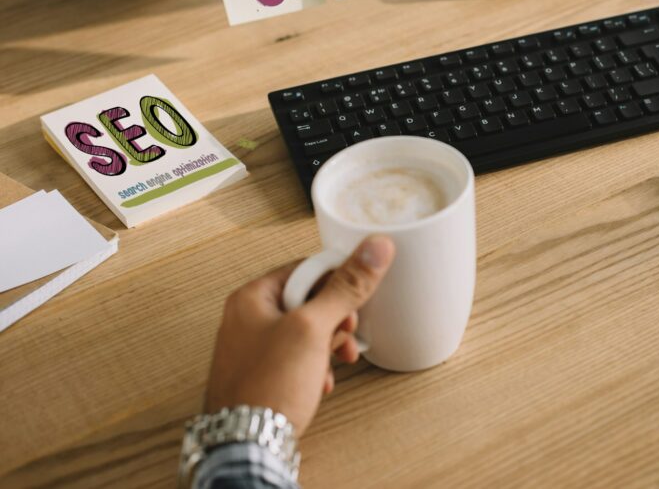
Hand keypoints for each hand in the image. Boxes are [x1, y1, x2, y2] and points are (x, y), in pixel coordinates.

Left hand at [204, 235, 394, 435]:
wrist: (248, 445)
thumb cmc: (266, 387)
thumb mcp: (313, 328)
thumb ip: (345, 287)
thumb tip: (374, 249)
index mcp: (252, 297)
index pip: (305, 268)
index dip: (335, 281)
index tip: (356, 294)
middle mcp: (248, 319)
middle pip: (308, 300)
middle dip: (335, 319)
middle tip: (344, 331)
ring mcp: (255, 349)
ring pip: (307, 332)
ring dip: (330, 345)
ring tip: (337, 359)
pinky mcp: (265, 375)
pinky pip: (299, 358)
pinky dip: (316, 366)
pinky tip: (321, 380)